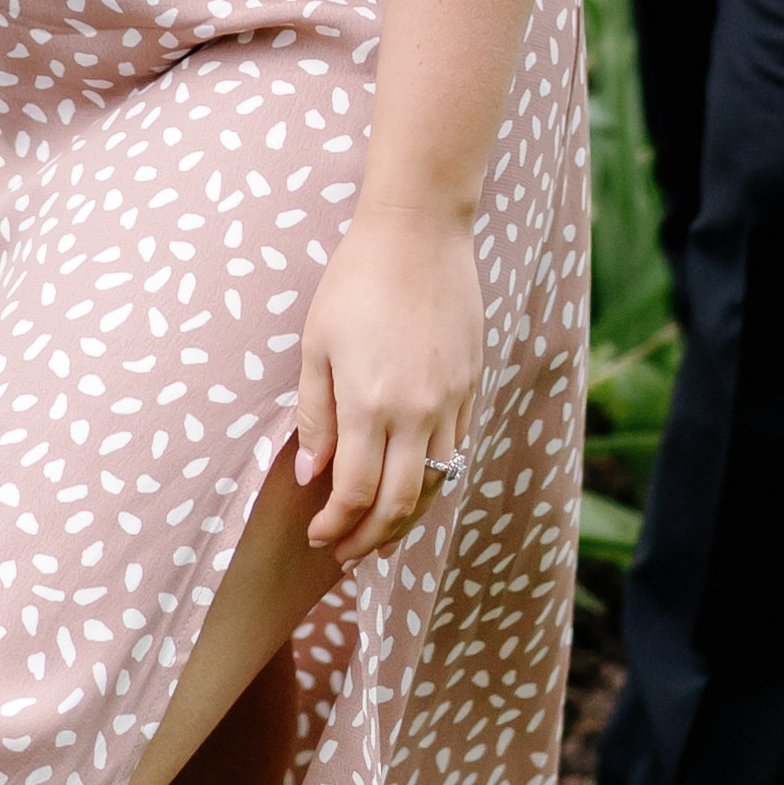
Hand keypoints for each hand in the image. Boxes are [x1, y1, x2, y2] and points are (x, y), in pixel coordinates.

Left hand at [292, 195, 481, 562]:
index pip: (356, 493)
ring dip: (407, 520)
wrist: (420, 231)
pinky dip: (435, 481)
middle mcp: (416, 413)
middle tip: (347, 553)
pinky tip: (414, 484)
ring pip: (436, 486)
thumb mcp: (316, 345)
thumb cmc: (356, 281)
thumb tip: (311, 477)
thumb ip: (315, 417)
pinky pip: (456, 452)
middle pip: (400, 505)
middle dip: (371, 540)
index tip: (320, 535)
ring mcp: (450, 402)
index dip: (336, 525)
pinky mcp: (471, 386)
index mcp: (369, 404)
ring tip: (381, 534)